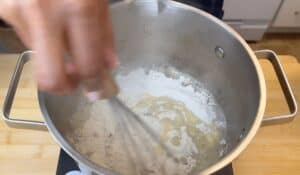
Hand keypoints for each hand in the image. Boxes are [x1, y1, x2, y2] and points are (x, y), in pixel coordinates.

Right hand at [0, 0, 117, 99]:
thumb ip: (105, 32)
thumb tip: (108, 64)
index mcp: (78, 7)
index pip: (87, 64)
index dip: (94, 82)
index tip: (96, 89)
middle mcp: (44, 12)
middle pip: (50, 77)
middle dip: (65, 85)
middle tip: (74, 81)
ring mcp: (18, 9)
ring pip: (38, 54)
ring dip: (53, 51)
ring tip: (62, 30)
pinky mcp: (3, 6)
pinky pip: (25, 34)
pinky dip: (40, 33)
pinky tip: (47, 15)